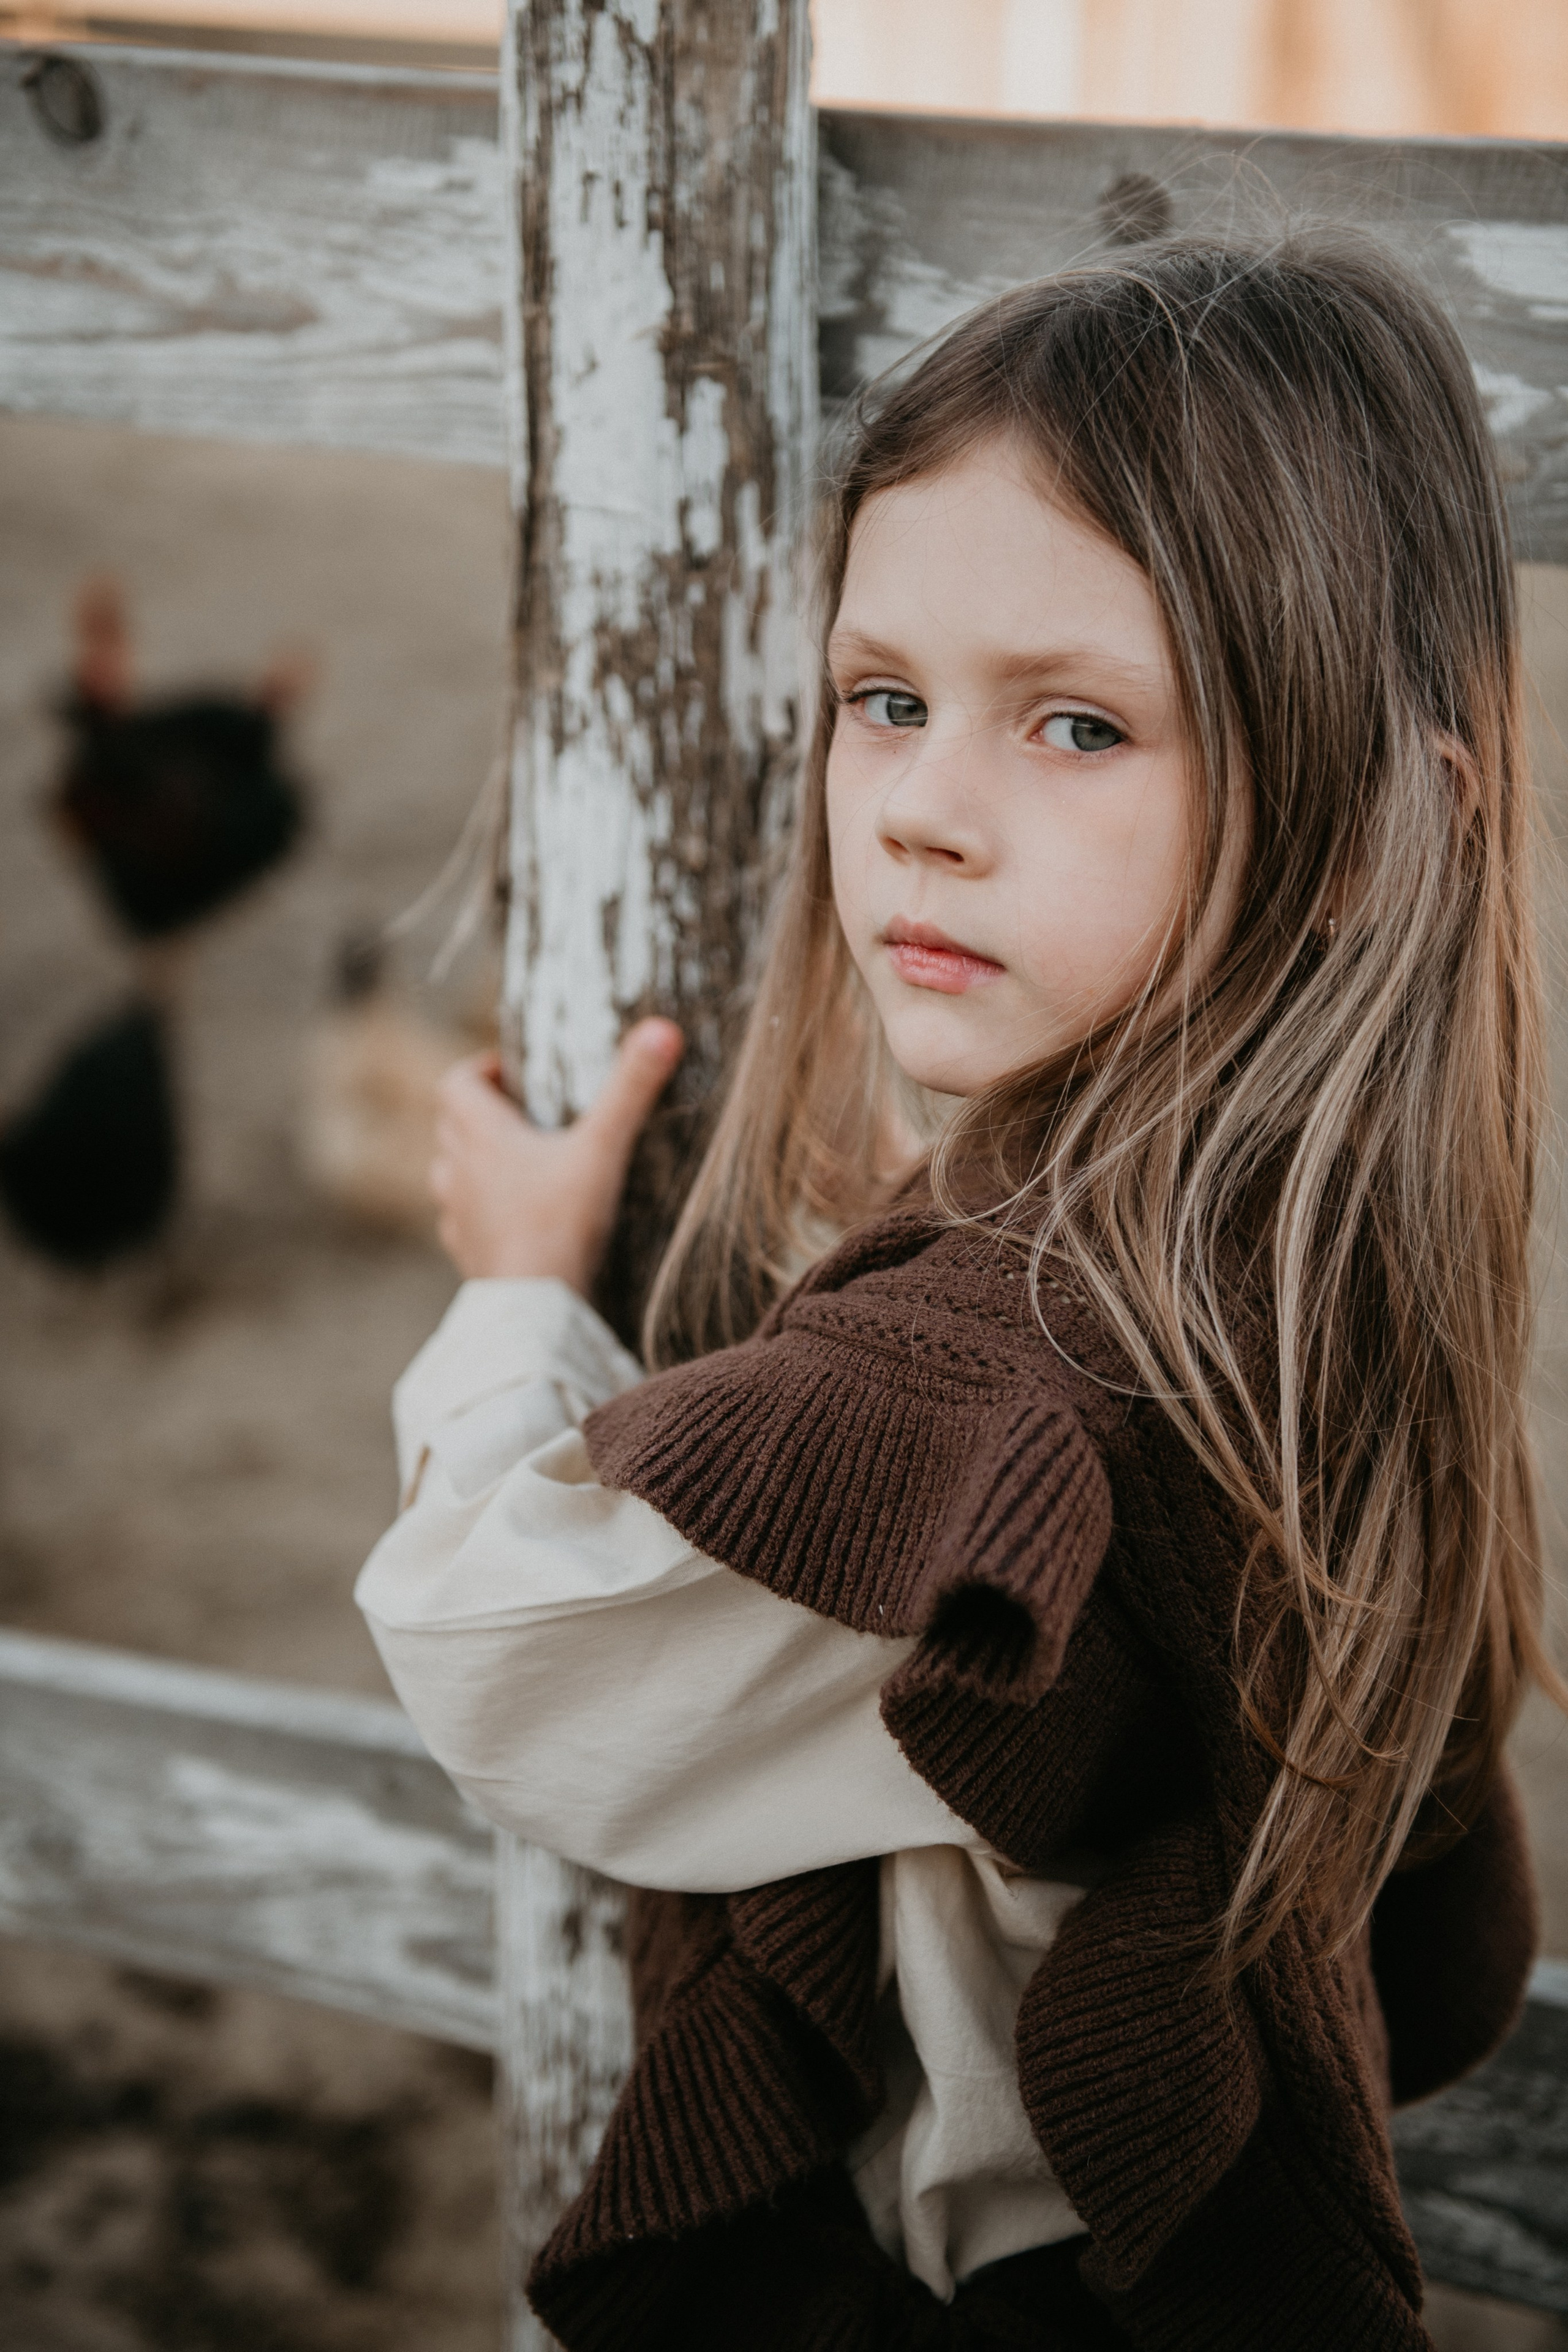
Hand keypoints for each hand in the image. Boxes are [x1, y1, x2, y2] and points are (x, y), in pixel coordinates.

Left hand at [430, 1021, 683, 1290]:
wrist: (534, 1306)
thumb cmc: (563, 1222)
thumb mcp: (602, 1147)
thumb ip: (631, 1089)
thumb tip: (661, 1029)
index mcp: (482, 1135)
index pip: (457, 1083)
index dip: (481, 1071)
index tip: (513, 1075)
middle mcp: (458, 1171)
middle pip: (451, 1124)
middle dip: (480, 1112)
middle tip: (523, 1114)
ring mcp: (458, 1215)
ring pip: (451, 1172)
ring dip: (474, 1161)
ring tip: (518, 1165)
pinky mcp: (468, 1254)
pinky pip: (462, 1220)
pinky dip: (480, 1209)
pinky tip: (514, 1219)